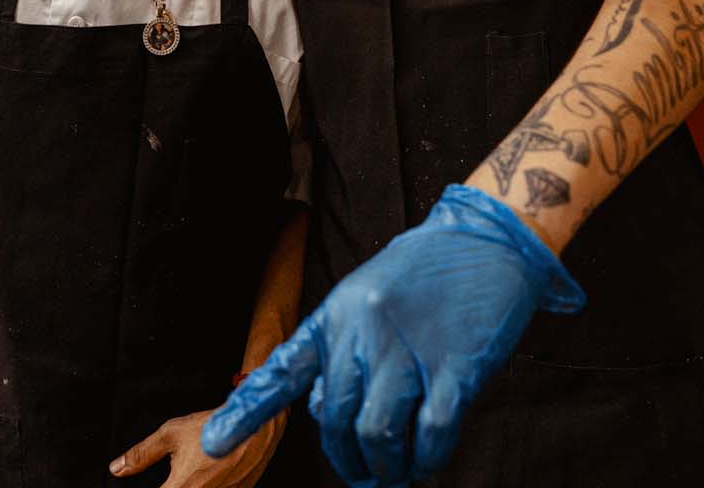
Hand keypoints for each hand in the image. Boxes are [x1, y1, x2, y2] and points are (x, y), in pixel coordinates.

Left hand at [112, 408, 283, 487]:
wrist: (254, 425)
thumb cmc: (212, 428)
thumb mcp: (171, 434)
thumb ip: (142, 454)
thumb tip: (117, 468)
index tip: (163, 482)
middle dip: (175, 485)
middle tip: (180, 473)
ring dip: (193, 485)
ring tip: (199, 471)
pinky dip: (211, 485)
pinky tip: (211, 474)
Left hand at [201, 186, 584, 485]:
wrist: (489, 239)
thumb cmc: (426, 272)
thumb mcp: (367, 295)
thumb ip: (345, 349)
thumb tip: (332, 412)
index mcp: (337, 313)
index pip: (284, 369)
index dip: (247, 412)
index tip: (215, 444)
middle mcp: (364, 331)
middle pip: (336, 419)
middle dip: (347, 458)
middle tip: (365, 472)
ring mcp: (409, 349)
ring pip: (377, 434)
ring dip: (385, 467)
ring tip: (397, 472)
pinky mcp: (455, 367)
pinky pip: (430, 434)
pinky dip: (425, 459)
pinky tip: (427, 460)